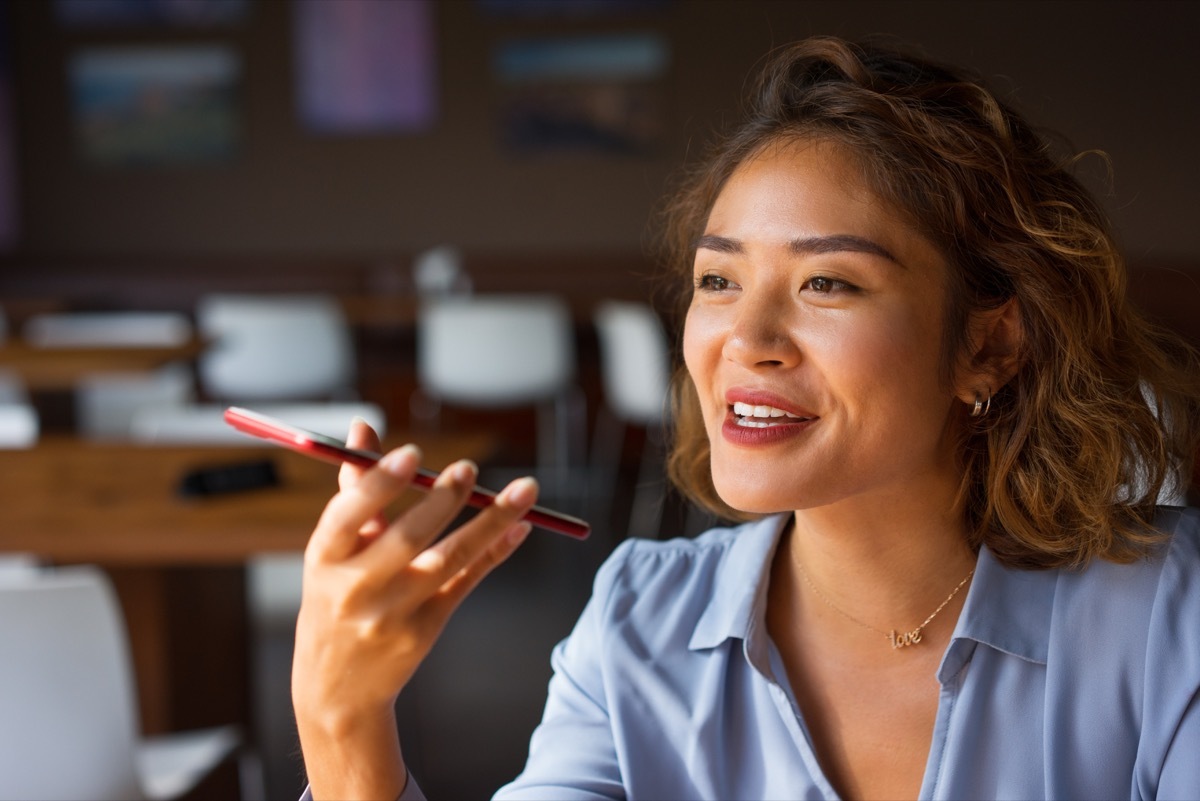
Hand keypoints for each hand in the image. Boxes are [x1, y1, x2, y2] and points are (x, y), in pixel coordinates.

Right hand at [292, 419, 535, 799]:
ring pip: (449, 561)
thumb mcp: (333, 551)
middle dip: (442, 501)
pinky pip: (467, 582)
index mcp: (324, 559)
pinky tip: (520, 527)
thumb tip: (364, 427)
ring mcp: (393, 613)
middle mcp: (356, 588)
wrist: (337, 689)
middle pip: (406, 539)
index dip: (379, 485)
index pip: (347, 516)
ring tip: (525, 489)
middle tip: (470, 468)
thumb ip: (355, 490)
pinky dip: (495, 552)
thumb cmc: (336, 599)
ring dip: (490, 522)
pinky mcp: (425, 629)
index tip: (412, 454)